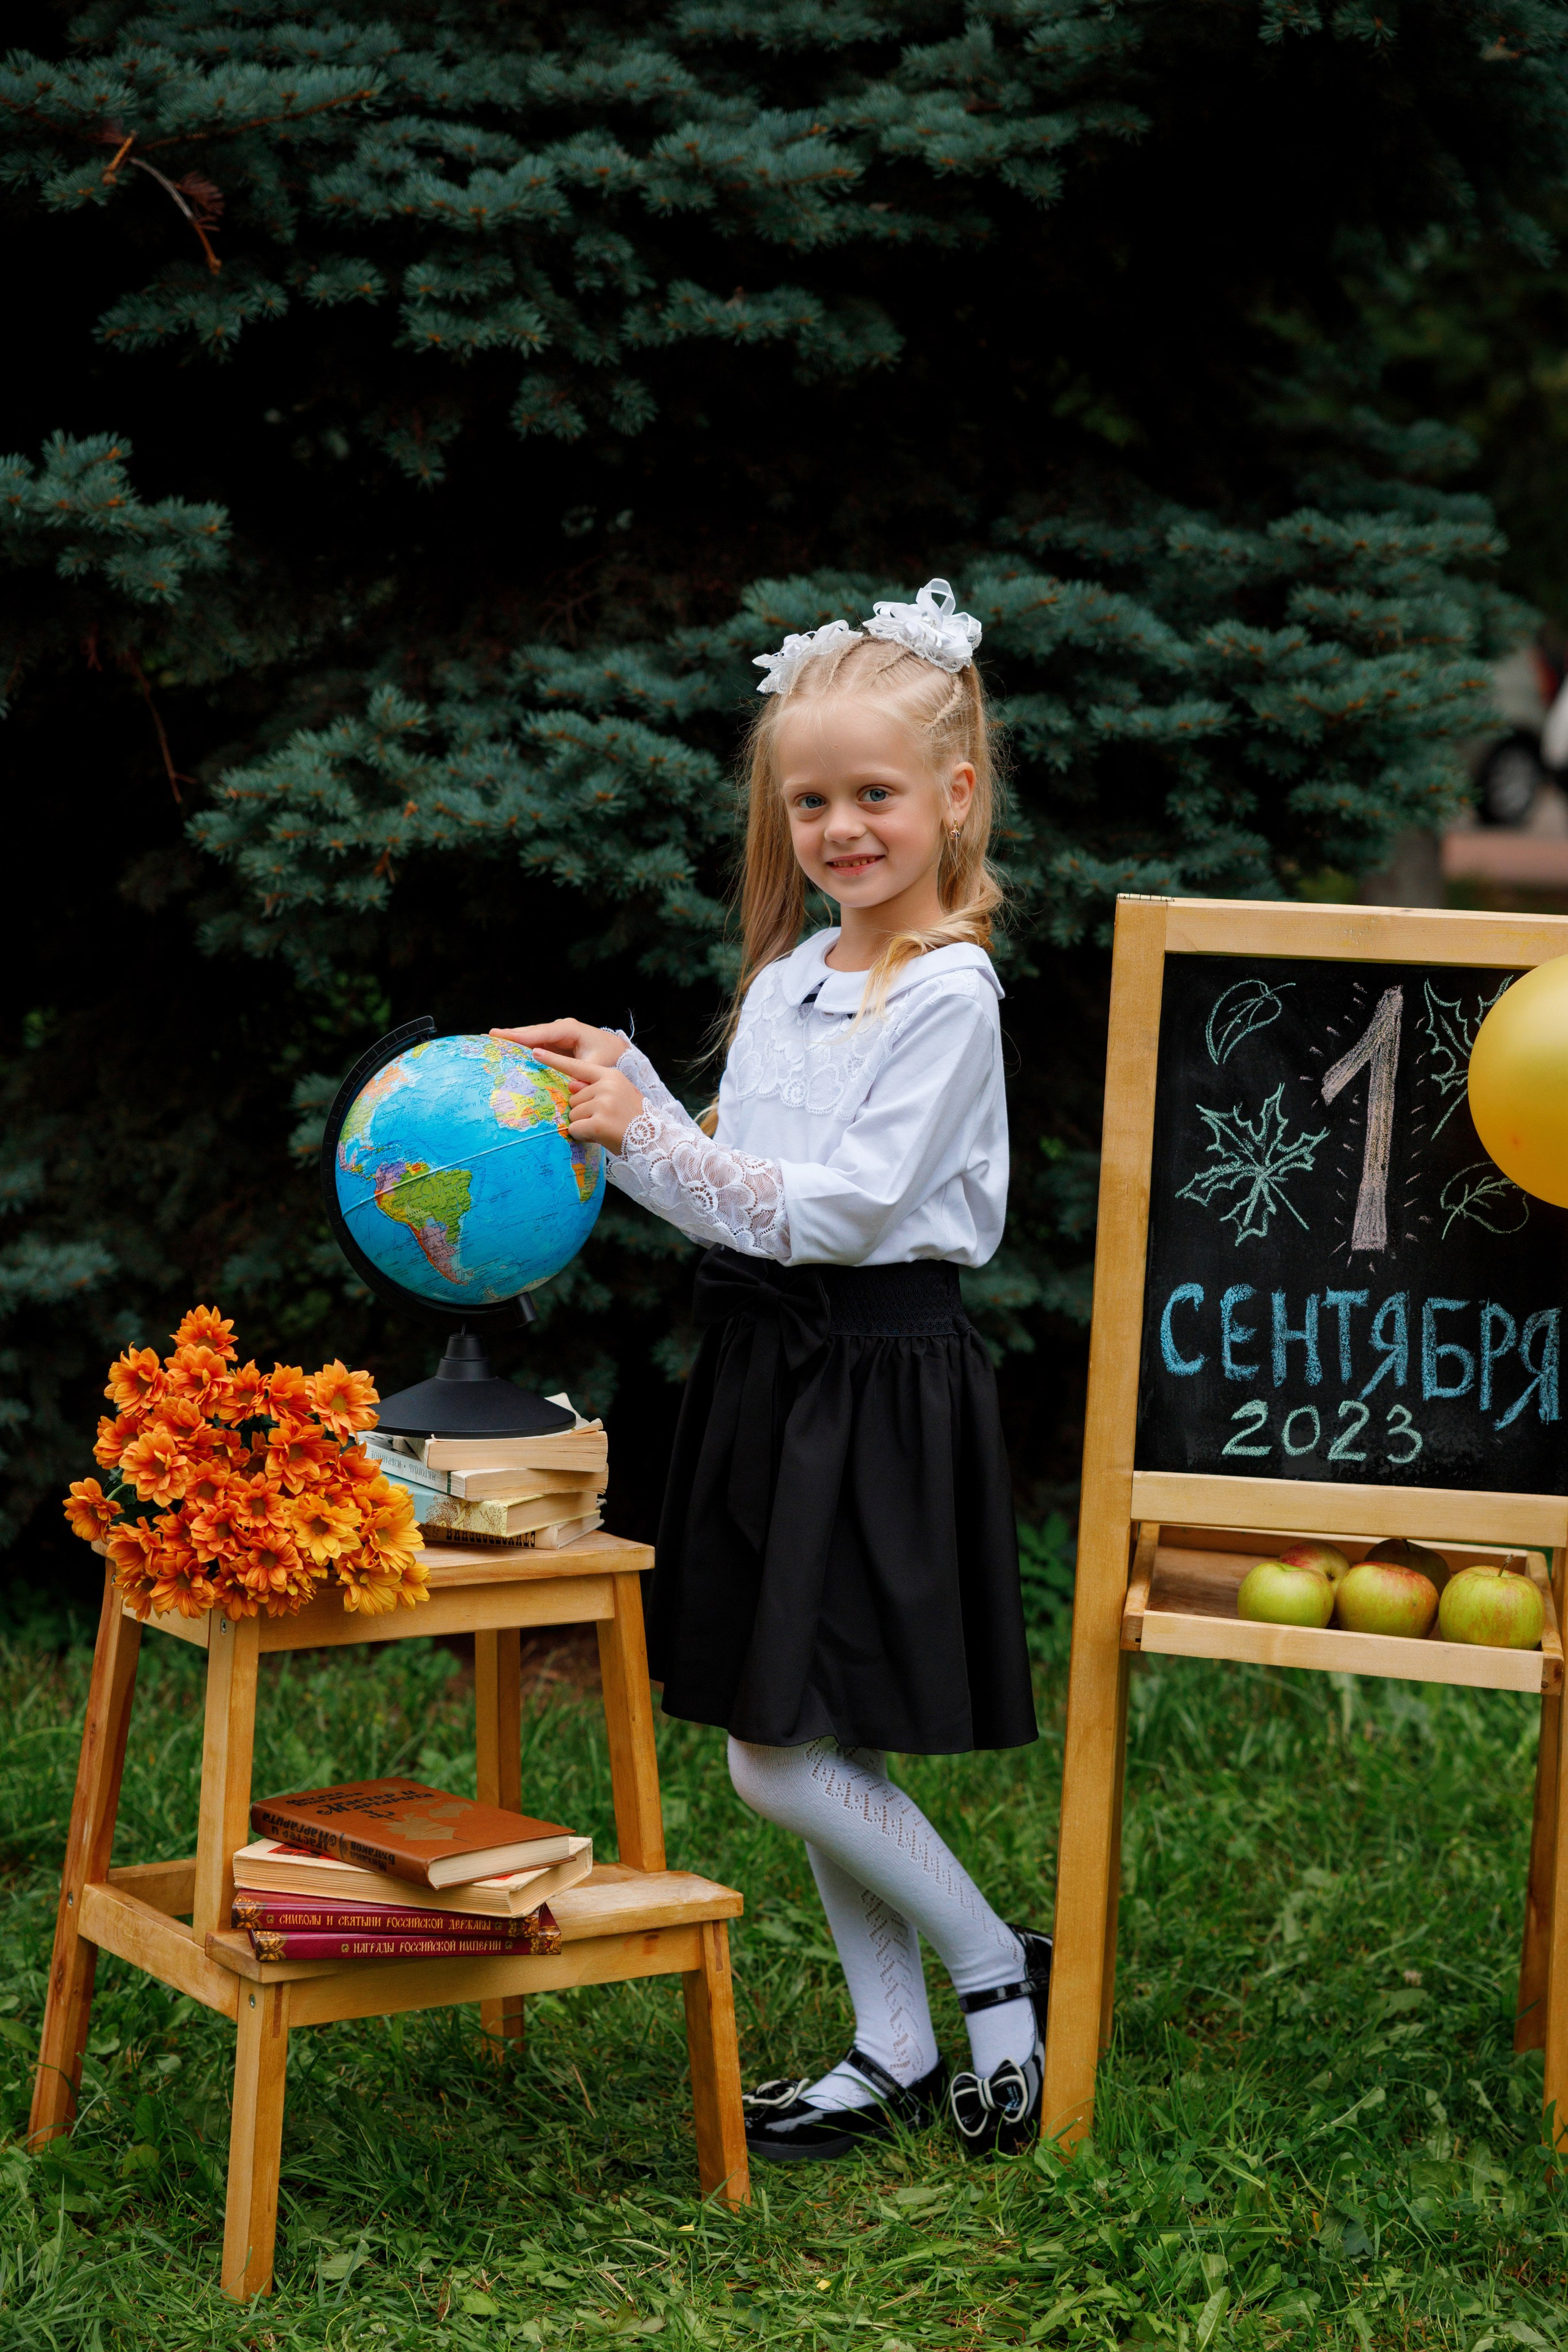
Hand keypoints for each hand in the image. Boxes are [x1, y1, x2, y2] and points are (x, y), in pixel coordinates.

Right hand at [489, 1017, 625, 1068]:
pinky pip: (536, 1043)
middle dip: (511, 1033)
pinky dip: (521, 1046)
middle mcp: (561, 1029)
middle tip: (489, 1034)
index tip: (504, 1037)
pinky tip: (506, 1049)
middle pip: (533, 1031)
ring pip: (532, 1037)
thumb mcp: (597, 1066)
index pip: (542, 1032)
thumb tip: (572, 1088)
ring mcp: (557, 1035)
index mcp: (570, 1030)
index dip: (523, 1036)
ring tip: (492, 1039)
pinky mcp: (555, 1043)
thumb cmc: (609, 1057)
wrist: (618, 1053)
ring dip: (513, 1039)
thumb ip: (581, 1074)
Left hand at [532, 1052, 644, 1152]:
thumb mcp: (618, 1095)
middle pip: (573, 1098)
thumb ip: (595, 1088)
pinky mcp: (598, 1122)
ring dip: (583, 1124)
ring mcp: (603, 1104)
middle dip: (583, 1112)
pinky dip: (582, 1136)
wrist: (654, 1140)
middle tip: (604, 1119)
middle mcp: (606, 1086)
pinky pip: (575, 1128)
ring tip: (604, 1127)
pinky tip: (599, 1136)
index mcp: (611, 1076)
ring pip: (573, 1114)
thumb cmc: (634, 1119)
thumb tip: (571, 1085)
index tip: (535, 1052)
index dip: (555, 1061)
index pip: (578, 1067)